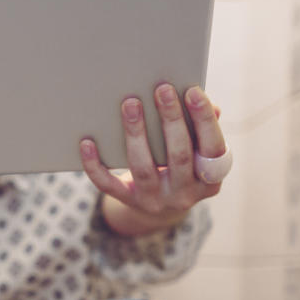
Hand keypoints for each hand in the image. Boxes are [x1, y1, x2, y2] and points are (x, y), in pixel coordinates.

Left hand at [79, 84, 228, 235]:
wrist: (159, 210)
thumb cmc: (182, 165)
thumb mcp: (198, 152)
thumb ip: (202, 129)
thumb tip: (211, 107)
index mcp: (209, 179)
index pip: (212, 148)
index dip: (204, 120)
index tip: (193, 91)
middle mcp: (185, 194)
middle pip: (179, 156)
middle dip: (170, 119)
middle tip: (162, 89)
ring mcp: (155, 201)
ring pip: (143, 167)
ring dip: (136, 133)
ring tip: (130, 103)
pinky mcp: (129, 202)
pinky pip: (109, 185)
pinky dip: (95, 164)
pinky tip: (87, 142)